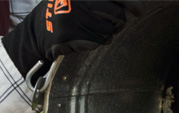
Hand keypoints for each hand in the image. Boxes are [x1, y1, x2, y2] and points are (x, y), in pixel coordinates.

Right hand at [3, 0, 138, 76]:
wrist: (37, 30)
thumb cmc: (67, 12)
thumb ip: (105, 1)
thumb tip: (138, 7)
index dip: (132, 2)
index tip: (140, 11)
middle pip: (117, 16)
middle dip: (117, 24)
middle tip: (111, 25)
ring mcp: (73, 15)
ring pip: (108, 31)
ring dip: (105, 34)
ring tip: (90, 30)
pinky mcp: (70, 33)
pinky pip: (97, 42)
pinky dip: (95, 42)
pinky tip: (83, 38)